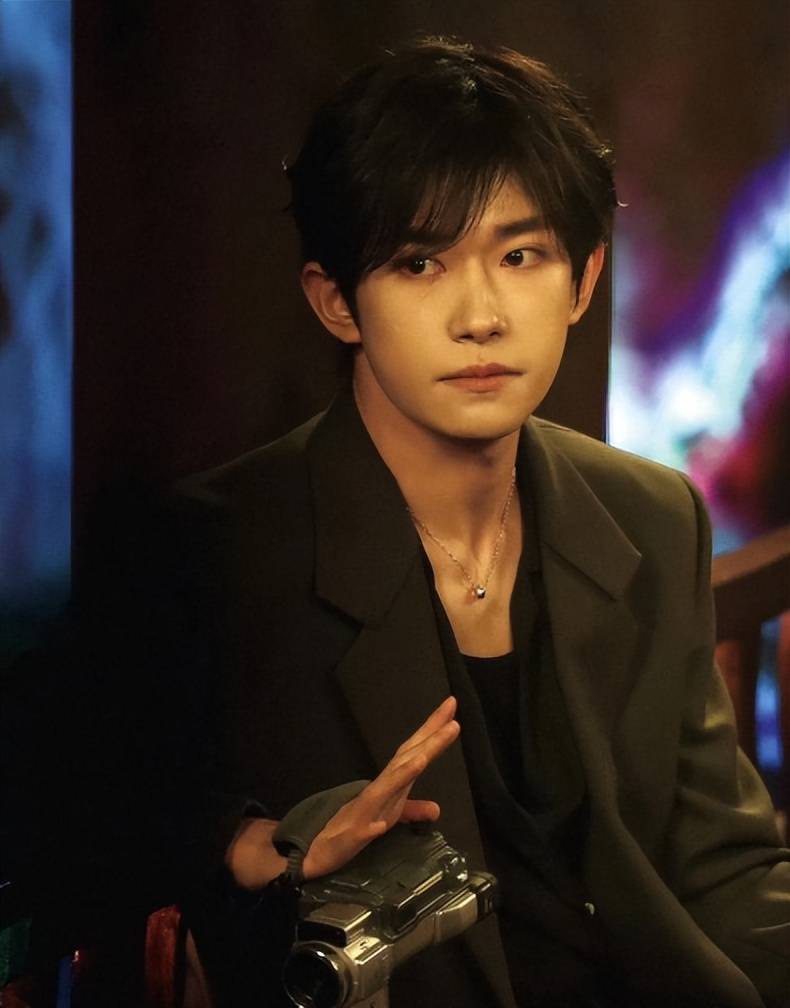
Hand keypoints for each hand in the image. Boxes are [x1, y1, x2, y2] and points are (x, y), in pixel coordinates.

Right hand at [225, 696, 458, 888]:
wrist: (315, 850)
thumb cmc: (353, 827)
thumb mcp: (388, 817)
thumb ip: (410, 809)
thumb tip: (437, 808)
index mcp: (389, 785)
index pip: (414, 752)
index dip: (433, 732)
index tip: (452, 707)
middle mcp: (378, 791)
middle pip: (405, 760)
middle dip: (428, 740)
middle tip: (452, 715)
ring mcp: (362, 812)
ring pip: (383, 791)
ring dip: (402, 775)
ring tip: (421, 761)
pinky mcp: (349, 838)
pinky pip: (360, 833)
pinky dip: (370, 828)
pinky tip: (379, 828)